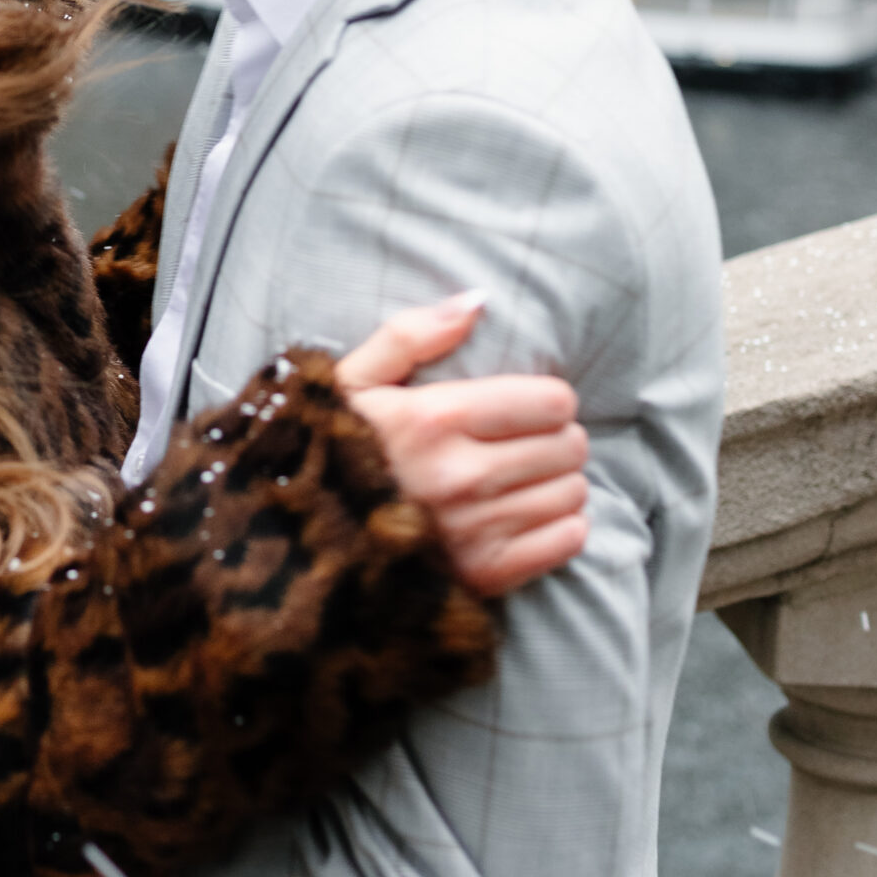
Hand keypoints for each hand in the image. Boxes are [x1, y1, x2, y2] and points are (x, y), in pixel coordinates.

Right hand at [336, 295, 588, 598]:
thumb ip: (411, 334)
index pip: (552, 402)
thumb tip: (477, 302)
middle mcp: (459, 477)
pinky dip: (559, 527)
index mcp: (432, 419)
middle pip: (569, 447)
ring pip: (572, 492)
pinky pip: (567, 540)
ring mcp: (473, 531)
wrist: (303, 542)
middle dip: (556, 439)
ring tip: (522, 480)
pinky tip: (524, 516)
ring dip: (557, 482)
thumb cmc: (332, 448)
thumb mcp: (353, 380)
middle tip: (526, 443)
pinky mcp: (484, 574)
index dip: (547, 400)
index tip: (525, 408)